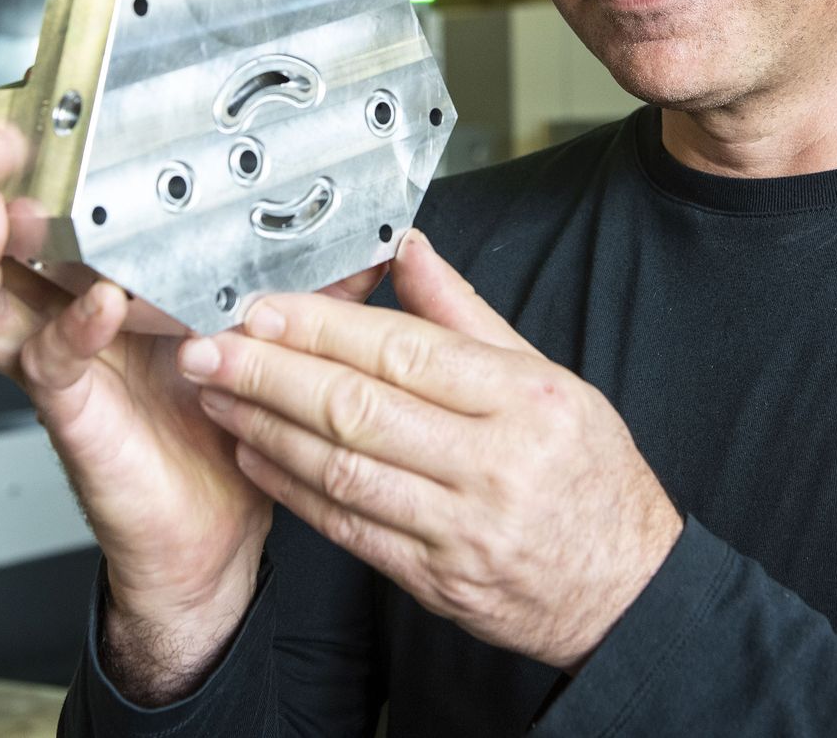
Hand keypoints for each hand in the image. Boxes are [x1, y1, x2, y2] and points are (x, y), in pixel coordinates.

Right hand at [0, 105, 381, 700]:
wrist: (216, 530)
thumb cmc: (225, 423)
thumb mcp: (270, 326)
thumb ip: (309, 275)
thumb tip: (375, 226)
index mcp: (104, 275)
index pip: (48, 198)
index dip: (24, 149)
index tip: (23, 96)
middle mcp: (65, 312)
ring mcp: (61, 363)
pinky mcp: (76, 415)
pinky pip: (53, 368)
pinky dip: (70, 331)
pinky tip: (93, 303)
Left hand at [177, 229, 683, 672]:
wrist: (625, 586)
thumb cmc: (588, 473)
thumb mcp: (548, 378)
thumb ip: (466, 314)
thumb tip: (409, 249)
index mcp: (525, 400)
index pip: (404, 352)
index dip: (322, 328)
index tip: (262, 308)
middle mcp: (494, 463)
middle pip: (361, 409)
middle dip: (272, 374)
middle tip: (211, 347)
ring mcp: (463, 529)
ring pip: (344, 471)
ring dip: (267, 430)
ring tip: (216, 395)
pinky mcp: (437, 579)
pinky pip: (350, 529)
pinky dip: (294, 491)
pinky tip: (255, 456)